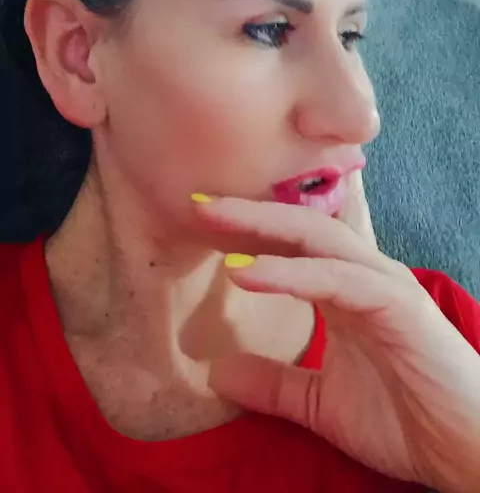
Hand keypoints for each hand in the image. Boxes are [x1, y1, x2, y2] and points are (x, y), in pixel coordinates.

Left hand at [193, 175, 479, 492]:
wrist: (467, 454)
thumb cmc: (405, 419)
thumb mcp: (320, 403)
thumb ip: (275, 384)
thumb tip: (218, 374)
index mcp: (344, 291)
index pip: (291, 245)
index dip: (246, 230)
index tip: (199, 220)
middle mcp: (362, 276)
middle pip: (299, 226)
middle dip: (247, 211)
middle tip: (197, 201)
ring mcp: (381, 285)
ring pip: (317, 238)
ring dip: (262, 226)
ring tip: (212, 218)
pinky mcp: (398, 304)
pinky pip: (335, 278)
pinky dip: (288, 273)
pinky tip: (246, 273)